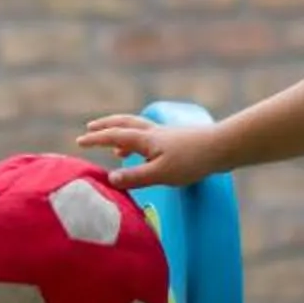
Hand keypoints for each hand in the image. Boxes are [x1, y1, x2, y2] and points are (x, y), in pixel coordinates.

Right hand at [74, 113, 229, 188]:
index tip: (80, 140)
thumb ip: (135, 177)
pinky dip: (140, 142)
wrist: (223, 148)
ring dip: (123, 134)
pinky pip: (151, 138)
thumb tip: (110, 179)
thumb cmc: (192, 161)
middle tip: (91, 127)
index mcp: (145, 139)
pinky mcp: (178, 141)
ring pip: (138, 129)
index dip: (97, 139)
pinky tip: (147, 154)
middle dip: (106, 126)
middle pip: (125, 123)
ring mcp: (167, 136)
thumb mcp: (160, 174)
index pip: (115, 136)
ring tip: (115, 146)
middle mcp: (153, 133)